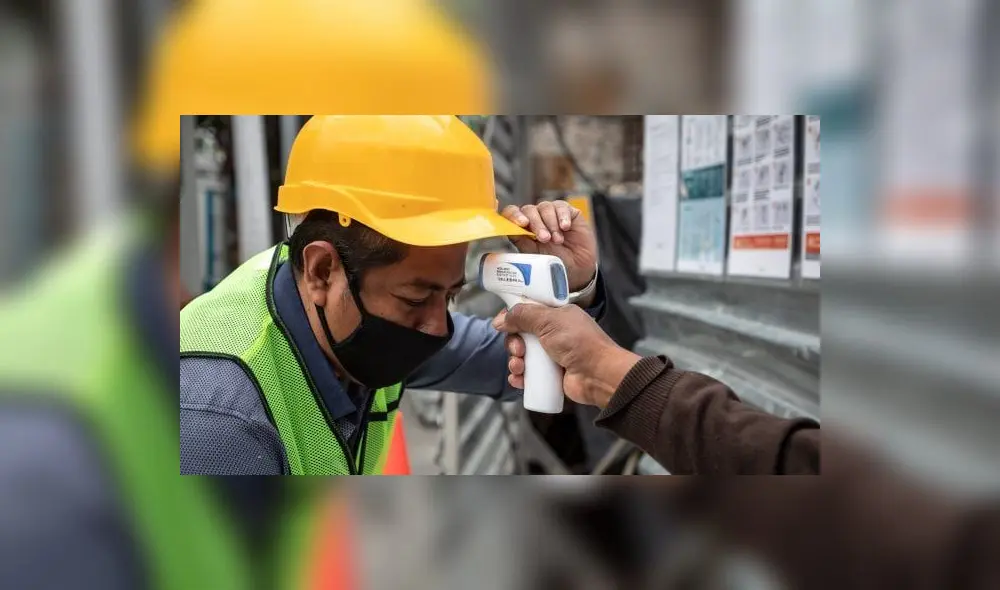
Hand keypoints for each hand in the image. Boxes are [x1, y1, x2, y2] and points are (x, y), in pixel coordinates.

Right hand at [492, 304, 640, 407]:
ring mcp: (552, 355)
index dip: (514, 317)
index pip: (528, 311)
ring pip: (522, 356)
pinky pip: (528, 375)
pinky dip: (520, 377)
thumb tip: (500, 320)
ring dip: (515, 362)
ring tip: (519, 368)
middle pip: (521, 335)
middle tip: (519, 350)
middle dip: (513, 344)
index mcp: (557, 315)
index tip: (504, 324)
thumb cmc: (580, 343)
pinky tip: (518, 380)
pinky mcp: (551, 375)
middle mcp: (554, 333)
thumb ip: (523, 315)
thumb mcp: (549, 321)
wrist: (599, 376)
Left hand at [501, 201, 597, 295]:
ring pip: (545, 207)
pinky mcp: (567, 211)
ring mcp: (551, 213)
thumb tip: (509, 230)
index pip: (511, 213)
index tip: (522, 223)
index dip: (513, 215)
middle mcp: (535, 217)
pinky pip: (562, 207)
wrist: (577, 268)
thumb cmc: (553, 262)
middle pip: (528, 210)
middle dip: (536, 224)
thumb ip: (522, 241)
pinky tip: (565, 228)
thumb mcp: (535, 254)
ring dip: (551, 224)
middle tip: (545, 239)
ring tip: (558, 240)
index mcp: (523, 227)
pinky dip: (563, 217)